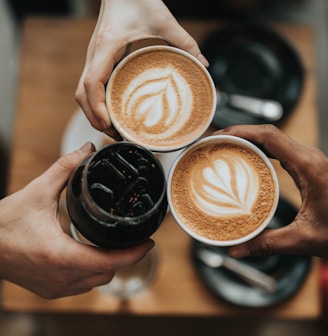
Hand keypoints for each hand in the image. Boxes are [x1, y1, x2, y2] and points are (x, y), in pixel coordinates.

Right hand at [0, 142, 153, 298]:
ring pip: (95, 282)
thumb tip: (87, 150)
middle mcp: (59, 277)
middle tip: (135, 239)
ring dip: (109, 266)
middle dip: (125, 258)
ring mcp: (54, 287)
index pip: (109, 262)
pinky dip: (93, 273)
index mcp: (60, 255)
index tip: (149, 242)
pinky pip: (81, 286)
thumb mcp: (37, 191)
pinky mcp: (48, 289)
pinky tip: (93, 257)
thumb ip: (65, 168)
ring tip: (118, 246)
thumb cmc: (3, 222)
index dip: (134, 254)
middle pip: (107, 273)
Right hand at [75, 0, 207, 137]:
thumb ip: (185, 41)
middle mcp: (94, 54)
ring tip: (112, 129)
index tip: (109, 124)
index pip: (91, 83)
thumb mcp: (163, 19)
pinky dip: (96, 104)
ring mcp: (93, 58)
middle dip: (95, 118)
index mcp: (106, 46)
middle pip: (82, 95)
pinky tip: (111, 113)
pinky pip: (89, 87)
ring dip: (93, 114)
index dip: (97, 108)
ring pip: (82, 93)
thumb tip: (203, 64)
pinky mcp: (98, 60)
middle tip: (115, 135)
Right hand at [213, 124, 327, 257]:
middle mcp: (309, 157)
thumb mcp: (305, 239)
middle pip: (267, 132)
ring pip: (272, 139)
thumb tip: (236, 249)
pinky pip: (278, 149)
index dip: (240, 131)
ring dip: (247, 139)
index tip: (218, 136)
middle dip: (237, 133)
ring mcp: (308, 159)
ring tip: (223, 147)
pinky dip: (258, 148)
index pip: (269, 135)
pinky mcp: (307, 166)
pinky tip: (245, 159)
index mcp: (308, 166)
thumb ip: (268, 243)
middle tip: (213, 143)